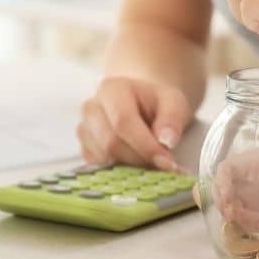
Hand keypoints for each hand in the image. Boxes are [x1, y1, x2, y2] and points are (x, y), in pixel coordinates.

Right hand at [76, 76, 192, 171]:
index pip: (123, 121)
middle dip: (139, 158)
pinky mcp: (84, 147)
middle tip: (162, 163)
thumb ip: (172, 119)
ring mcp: (84, 128)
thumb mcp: (174, 102)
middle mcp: (91, 107)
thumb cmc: (157, 103)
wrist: (142, 105)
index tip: (166, 161)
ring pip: (104, 157)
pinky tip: (136, 160)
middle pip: (110, 143)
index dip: (145, 145)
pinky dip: (120, 169)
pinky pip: (99, 166)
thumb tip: (166, 142)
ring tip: (150, 158)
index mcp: (111, 88)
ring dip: (131, 165)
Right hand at [209, 139, 258, 229]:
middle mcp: (243, 180)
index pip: (225, 170)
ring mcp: (248, 197)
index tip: (228, 196)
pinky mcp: (256, 212)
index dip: (221, 183)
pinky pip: (243, 221)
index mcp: (248, 163)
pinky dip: (250, 225)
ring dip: (239, 217)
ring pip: (229, 209)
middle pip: (219, 191)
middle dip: (223, 203)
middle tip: (234, 213)